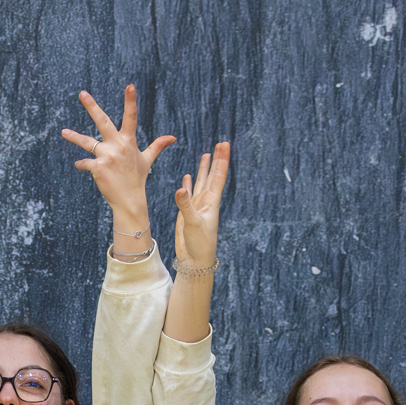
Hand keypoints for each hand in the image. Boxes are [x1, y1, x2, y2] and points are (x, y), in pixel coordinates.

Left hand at [62, 84, 173, 245]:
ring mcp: (107, 156)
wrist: (129, 201)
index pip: (131, 117)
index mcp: (128, 141)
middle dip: (92, 106)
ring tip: (63, 132)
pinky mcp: (98, 167)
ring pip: (87, 143)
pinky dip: (82, 165)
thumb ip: (157, 146)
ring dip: (74, 137)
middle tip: (82, 93)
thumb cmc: (137, 179)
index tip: (130, 86)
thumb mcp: (147, 160)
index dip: (130, 101)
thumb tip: (172, 137)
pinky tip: (80, 166)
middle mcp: (118, 146)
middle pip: (103, 121)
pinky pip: (85, 163)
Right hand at [172, 142, 229, 272]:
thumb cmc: (200, 244)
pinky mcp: (187, 212)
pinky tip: (187, 177)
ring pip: (201, 182)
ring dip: (203, 169)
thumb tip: (180, 188)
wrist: (195, 260)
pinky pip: (188, 194)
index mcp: (212, 201)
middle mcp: (206, 201)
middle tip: (220, 144)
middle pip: (212, 175)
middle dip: (216, 160)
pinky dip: (188, 184)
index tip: (224, 144)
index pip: (218, 176)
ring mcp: (197, 206)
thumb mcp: (193, 223)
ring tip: (206, 155)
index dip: (222, 159)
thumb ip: (186, 206)